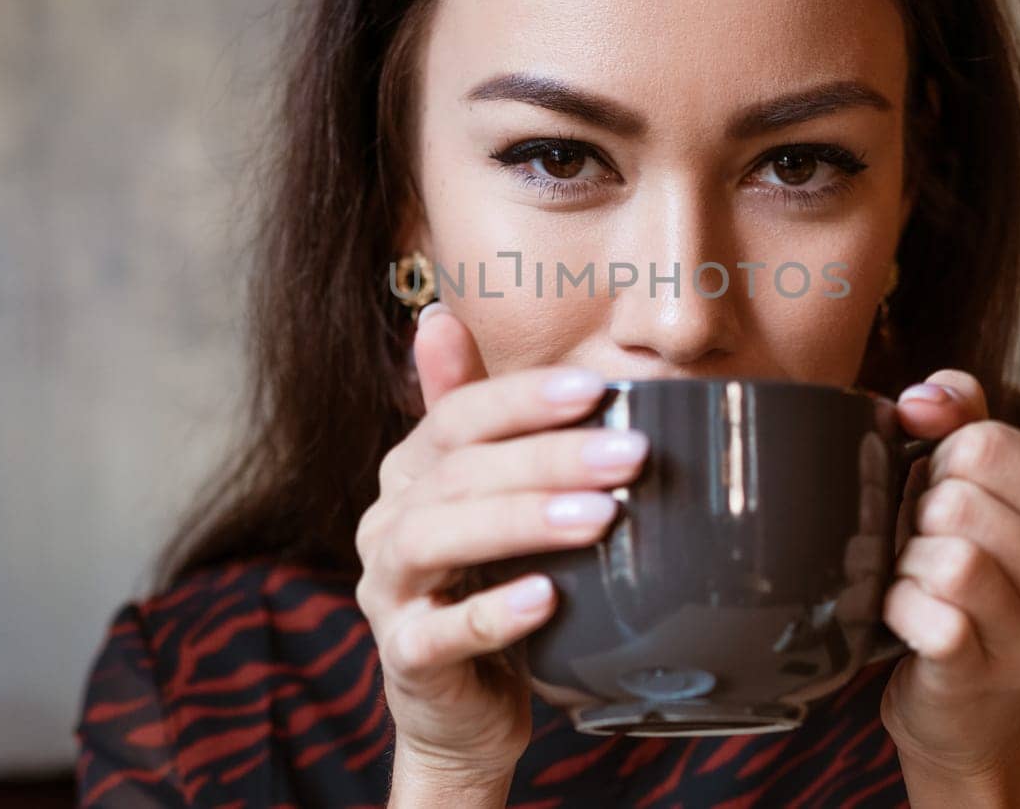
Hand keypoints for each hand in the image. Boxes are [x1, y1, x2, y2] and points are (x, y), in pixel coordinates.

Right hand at [352, 301, 646, 785]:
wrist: (462, 705)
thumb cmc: (487, 584)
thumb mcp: (486, 496)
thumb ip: (474, 416)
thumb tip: (437, 315)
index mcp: (411, 471)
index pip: (458, 417)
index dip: (524, 399)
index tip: (599, 388)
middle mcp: (388, 521)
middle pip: (460, 473)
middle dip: (548, 457)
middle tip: (632, 454)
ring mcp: (389, 591)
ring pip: (439, 540)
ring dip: (523, 521)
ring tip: (603, 517)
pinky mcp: (406, 658)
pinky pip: (441, 633)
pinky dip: (495, 613)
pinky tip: (549, 598)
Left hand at [879, 370, 1019, 786]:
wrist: (972, 711)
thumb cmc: (973, 580)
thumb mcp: (982, 489)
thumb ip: (962, 420)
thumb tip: (922, 399)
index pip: (989, 443)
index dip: (942, 460)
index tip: (942, 490)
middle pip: (960, 499)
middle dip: (918, 514)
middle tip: (922, 541)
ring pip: (947, 556)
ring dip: (907, 562)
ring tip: (916, 577)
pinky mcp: (989, 676)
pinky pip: (929, 616)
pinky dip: (897, 607)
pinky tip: (907, 616)